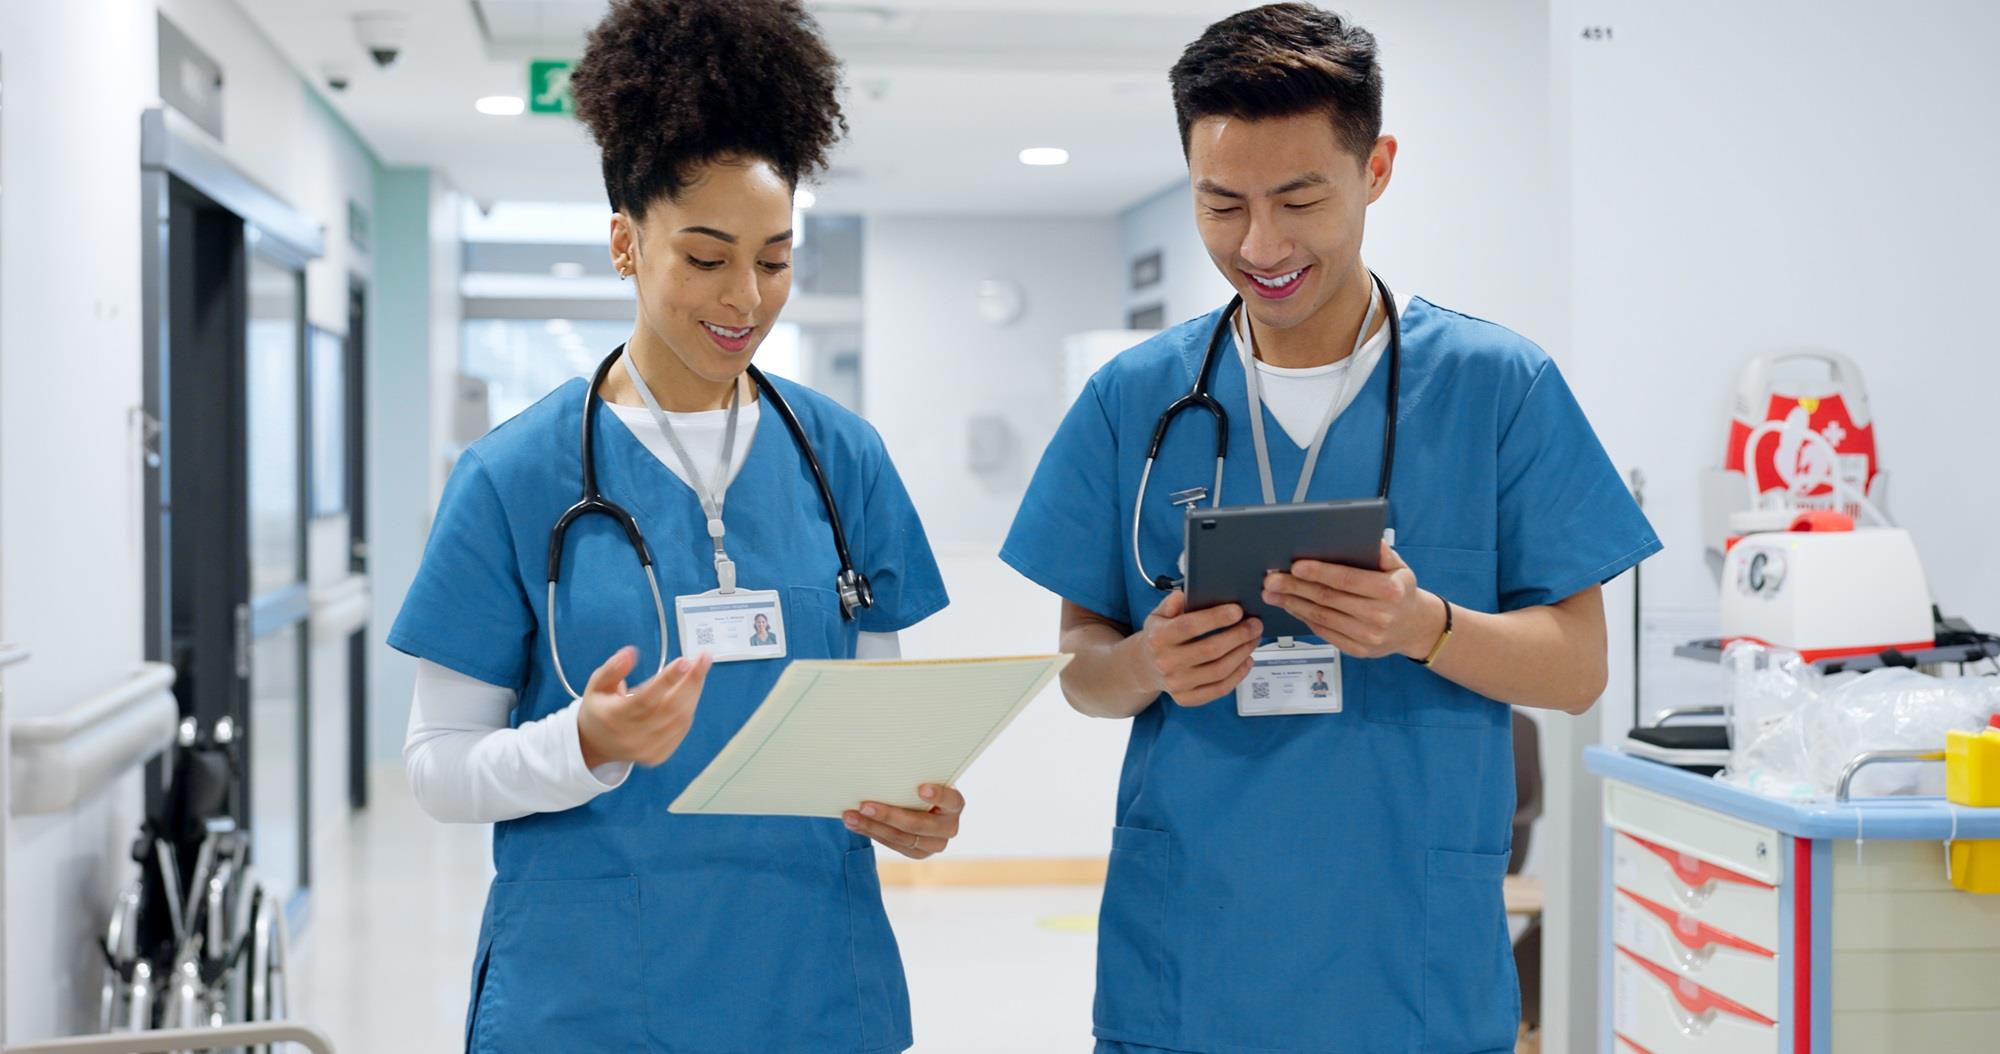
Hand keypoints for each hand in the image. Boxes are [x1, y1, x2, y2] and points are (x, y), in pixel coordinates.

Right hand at [576, 646, 710, 767]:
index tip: (685, 661)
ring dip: (694, 692)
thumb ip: (612, 668)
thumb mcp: (596, 685)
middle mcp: (632, 737)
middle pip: (670, 708)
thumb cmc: (599, 709)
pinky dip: (689, 708)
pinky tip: (690, 691)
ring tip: (699, 670)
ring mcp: (647, 749)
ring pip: (681, 719)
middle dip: (692, 681)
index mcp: (614, 718)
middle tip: (704, 658)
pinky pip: (681, 729)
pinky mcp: (658, 756)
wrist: (595, 746)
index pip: (646, 699)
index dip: (667, 680)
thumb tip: (631, 652)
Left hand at [844, 784, 964, 859]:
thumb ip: (913, 777)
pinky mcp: (918, 853)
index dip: (938, 795)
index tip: (921, 788)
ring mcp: (934, 844)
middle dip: (889, 815)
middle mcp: (949, 828)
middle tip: (865, 806)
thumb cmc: (922, 784)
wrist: (925, 804)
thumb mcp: (924, 778)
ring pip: (901, 838)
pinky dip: (872, 833)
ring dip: (872, 827)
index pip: (951, 800)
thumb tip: (883, 762)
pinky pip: (892, 845)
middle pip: (918, 824)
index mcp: (955, 804)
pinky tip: (855, 824)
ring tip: (851, 817)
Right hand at [1131, 590, 1262, 707]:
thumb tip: (1182, 596)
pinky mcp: (1186, 698)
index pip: (1189, 627)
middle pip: (1210, 650)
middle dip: (1239, 635)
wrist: (1144, 667)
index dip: (1216, 618)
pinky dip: (1238, 676)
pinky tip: (1247, 660)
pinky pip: (1218, 689)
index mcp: (1158, 638)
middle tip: (1255, 625)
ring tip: (1254, 639)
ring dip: (1242, 653)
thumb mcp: (1158, 615)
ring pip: (1219, 670)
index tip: (1237, 610)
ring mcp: (1176, 683)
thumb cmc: (1158, 637)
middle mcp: (1165, 662)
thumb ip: (1170, 604)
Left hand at [1261, 541, 1444, 659]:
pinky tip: (1291, 606)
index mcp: (1390, 591)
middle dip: (1295, 587)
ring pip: (1322, 617)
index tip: (1296, 565)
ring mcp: (1368, 637)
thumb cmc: (1401, 591)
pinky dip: (1304, 618)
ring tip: (1273, 592)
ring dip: (1293, 604)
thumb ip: (1380, 552)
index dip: (1320, 573)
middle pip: (1329, 599)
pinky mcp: (1358, 650)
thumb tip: (1360, 536)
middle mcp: (1380, 616)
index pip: (1347, 580)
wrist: (1415, 628)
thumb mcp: (1400, 567)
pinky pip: (1324, 632)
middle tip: (1271, 579)